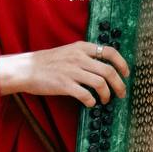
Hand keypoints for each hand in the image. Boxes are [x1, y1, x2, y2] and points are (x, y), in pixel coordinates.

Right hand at [0, 41, 129, 107]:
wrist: (26, 69)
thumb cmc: (47, 62)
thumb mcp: (68, 51)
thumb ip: (85, 56)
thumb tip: (104, 67)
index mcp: (81, 48)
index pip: (110, 51)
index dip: (122, 63)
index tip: (126, 74)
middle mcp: (79, 58)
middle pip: (109, 71)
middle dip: (119, 85)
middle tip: (121, 93)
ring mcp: (72, 71)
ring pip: (100, 84)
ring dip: (107, 95)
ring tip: (105, 100)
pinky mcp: (64, 85)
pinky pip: (85, 95)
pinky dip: (92, 101)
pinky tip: (91, 103)